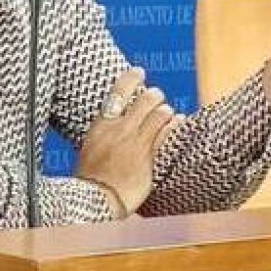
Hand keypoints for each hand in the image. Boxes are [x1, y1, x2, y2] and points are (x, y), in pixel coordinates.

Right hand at [76, 68, 177, 217]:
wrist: (97, 199)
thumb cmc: (92, 177)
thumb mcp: (92, 147)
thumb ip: (106, 133)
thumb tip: (116, 124)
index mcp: (102, 124)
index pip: (118, 92)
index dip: (131, 78)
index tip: (139, 71)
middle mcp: (119, 128)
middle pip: (145, 99)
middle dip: (155, 95)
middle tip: (157, 97)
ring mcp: (135, 141)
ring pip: (159, 113)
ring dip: (166, 110)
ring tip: (167, 113)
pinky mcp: (148, 155)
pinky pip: (166, 132)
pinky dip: (174, 123)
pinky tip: (178, 120)